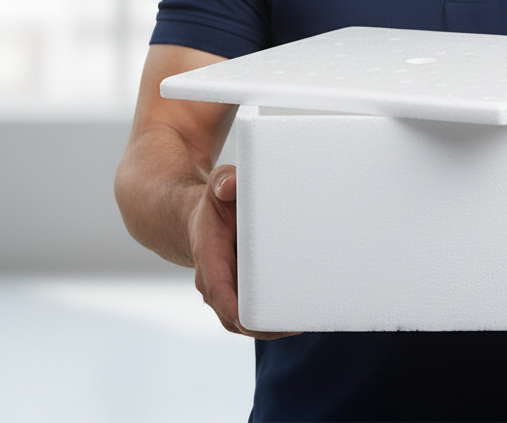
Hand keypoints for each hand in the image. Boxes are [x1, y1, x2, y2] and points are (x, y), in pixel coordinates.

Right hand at [188, 163, 300, 339]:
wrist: (201, 218)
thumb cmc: (215, 202)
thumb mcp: (216, 184)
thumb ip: (223, 181)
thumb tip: (232, 186)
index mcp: (209, 258)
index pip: (220, 293)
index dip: (239, 311)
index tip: (259, 321)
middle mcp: (215, 282)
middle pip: (236, 319)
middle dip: (264, 326)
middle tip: (299, 321)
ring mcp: (227, 291)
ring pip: (246, 322)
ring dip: (271, 326)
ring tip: (305, 320)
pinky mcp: (240, 293)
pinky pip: (254, 313)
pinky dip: (272, 318)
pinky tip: (298, 315)